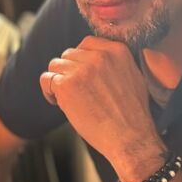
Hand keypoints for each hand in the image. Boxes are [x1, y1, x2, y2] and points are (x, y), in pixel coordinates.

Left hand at [39, 37, 163, 172]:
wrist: (130, 138)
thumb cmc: (133, 115)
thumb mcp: (134, 77)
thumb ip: (116, 63)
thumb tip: (96, 59)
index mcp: (117, 50)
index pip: (86, 43)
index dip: (81, 60)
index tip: (82, 75)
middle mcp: (99, 56)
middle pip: (69, 54)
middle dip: (69, 71)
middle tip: (76, 91)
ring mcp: (81, 70)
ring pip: (55, 65)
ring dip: (58, 81)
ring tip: (66, 98)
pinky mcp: (67, 86)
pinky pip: (46, 79)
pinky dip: (48, 91)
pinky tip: (57, 102)